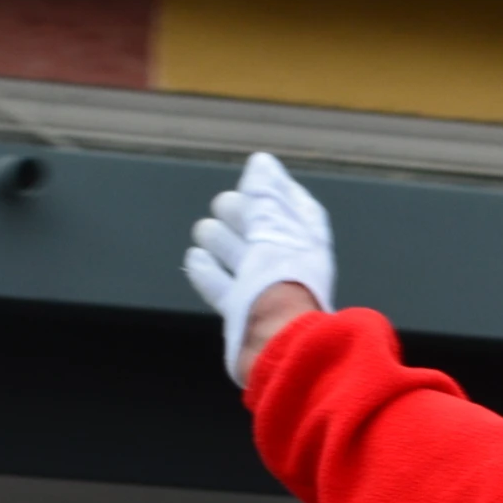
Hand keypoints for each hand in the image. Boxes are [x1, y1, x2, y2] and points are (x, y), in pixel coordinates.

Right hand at [182, 152, 335, 384]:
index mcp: (307, 245)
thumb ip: (267, 196)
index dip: (281, 193)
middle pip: (265, 236)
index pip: (298, 212)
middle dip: (245, 217)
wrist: (277, 339)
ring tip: (205, 230)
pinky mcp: (244, 315)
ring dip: (223, 243)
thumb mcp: (274, 228)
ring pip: (243, 262)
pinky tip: (195, 259)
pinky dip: (209, 274)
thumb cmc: (282, 278)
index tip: (261, 176)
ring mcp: (266, 292)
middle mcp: (289, 267)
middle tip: (223, 203)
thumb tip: (262, 164)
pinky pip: (225, 290)